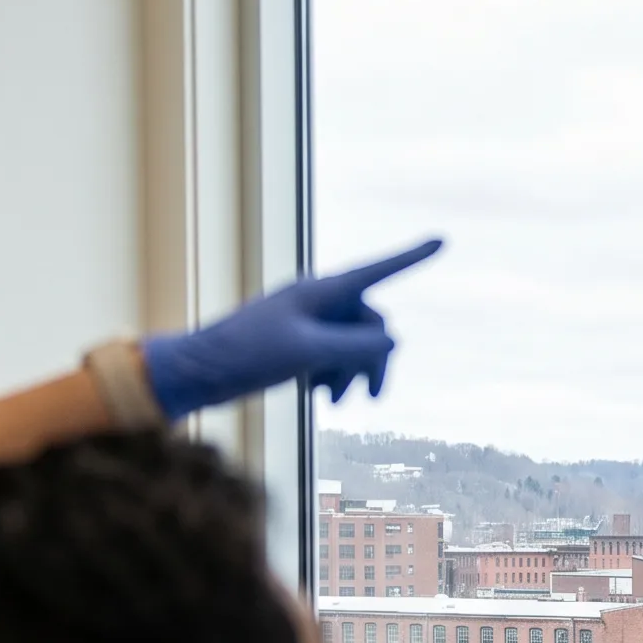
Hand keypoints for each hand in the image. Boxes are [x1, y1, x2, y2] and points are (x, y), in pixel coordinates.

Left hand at [139, 238, 442, 415]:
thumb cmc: (248, 355)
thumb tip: (392, 341)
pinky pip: (332, 356)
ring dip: (352, 374)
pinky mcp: (296, 343)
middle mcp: (317, 301)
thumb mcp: (310, 352)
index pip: (377, 271)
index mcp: (321, 291)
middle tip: (374, 398)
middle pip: (370, 324)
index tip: (442, 240)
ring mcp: (307, 321)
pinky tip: (316, 398)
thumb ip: (357, 346)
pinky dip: (331, 377)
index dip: (411, 258)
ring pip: (352, 344)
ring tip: (333, 402)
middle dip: (374, 360)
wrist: (200, 372)